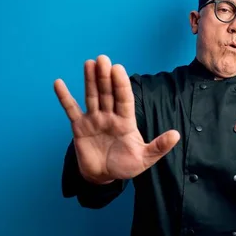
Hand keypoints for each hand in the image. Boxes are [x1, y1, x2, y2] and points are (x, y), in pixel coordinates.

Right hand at [54, 55, 179, 183]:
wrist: (103, 177)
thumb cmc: (125, 166)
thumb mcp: (145, 158)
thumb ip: (159, 146)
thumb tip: (176, 135)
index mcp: (126, 121)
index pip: (124, 99)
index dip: (121, 84)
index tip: (118, 68)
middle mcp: (110, 116)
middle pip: (107, 93)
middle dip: (105, 77)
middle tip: (103, 59)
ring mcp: (94, 119)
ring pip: (92, 96)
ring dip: (89, 81)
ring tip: (89, 63)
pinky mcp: (79, 127)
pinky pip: (71, 110)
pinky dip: (64, 97)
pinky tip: (59, 83)